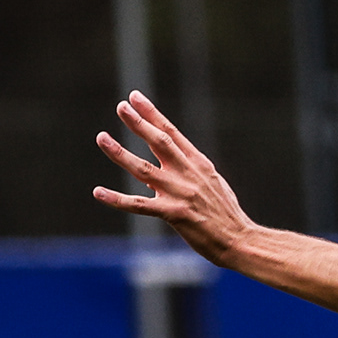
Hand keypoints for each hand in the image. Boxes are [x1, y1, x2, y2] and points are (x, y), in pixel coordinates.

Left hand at [93, 92, 252, 264]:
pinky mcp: (173, 214)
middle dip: (138, 123)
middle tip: (121, 107)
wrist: (240, 240)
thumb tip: (154, 177)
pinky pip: (139, 205)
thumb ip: (185, 175)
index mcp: (199, 164)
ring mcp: (180, 193)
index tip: (135, 98)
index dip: (151, 114)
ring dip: (120, 153)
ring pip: (143, 169)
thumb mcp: (211, 186)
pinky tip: (98, 192)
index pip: (171, 133)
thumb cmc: (226, 215)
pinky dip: (116, 199)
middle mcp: (188, 174)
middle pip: (159, 142)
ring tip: (102, 137)